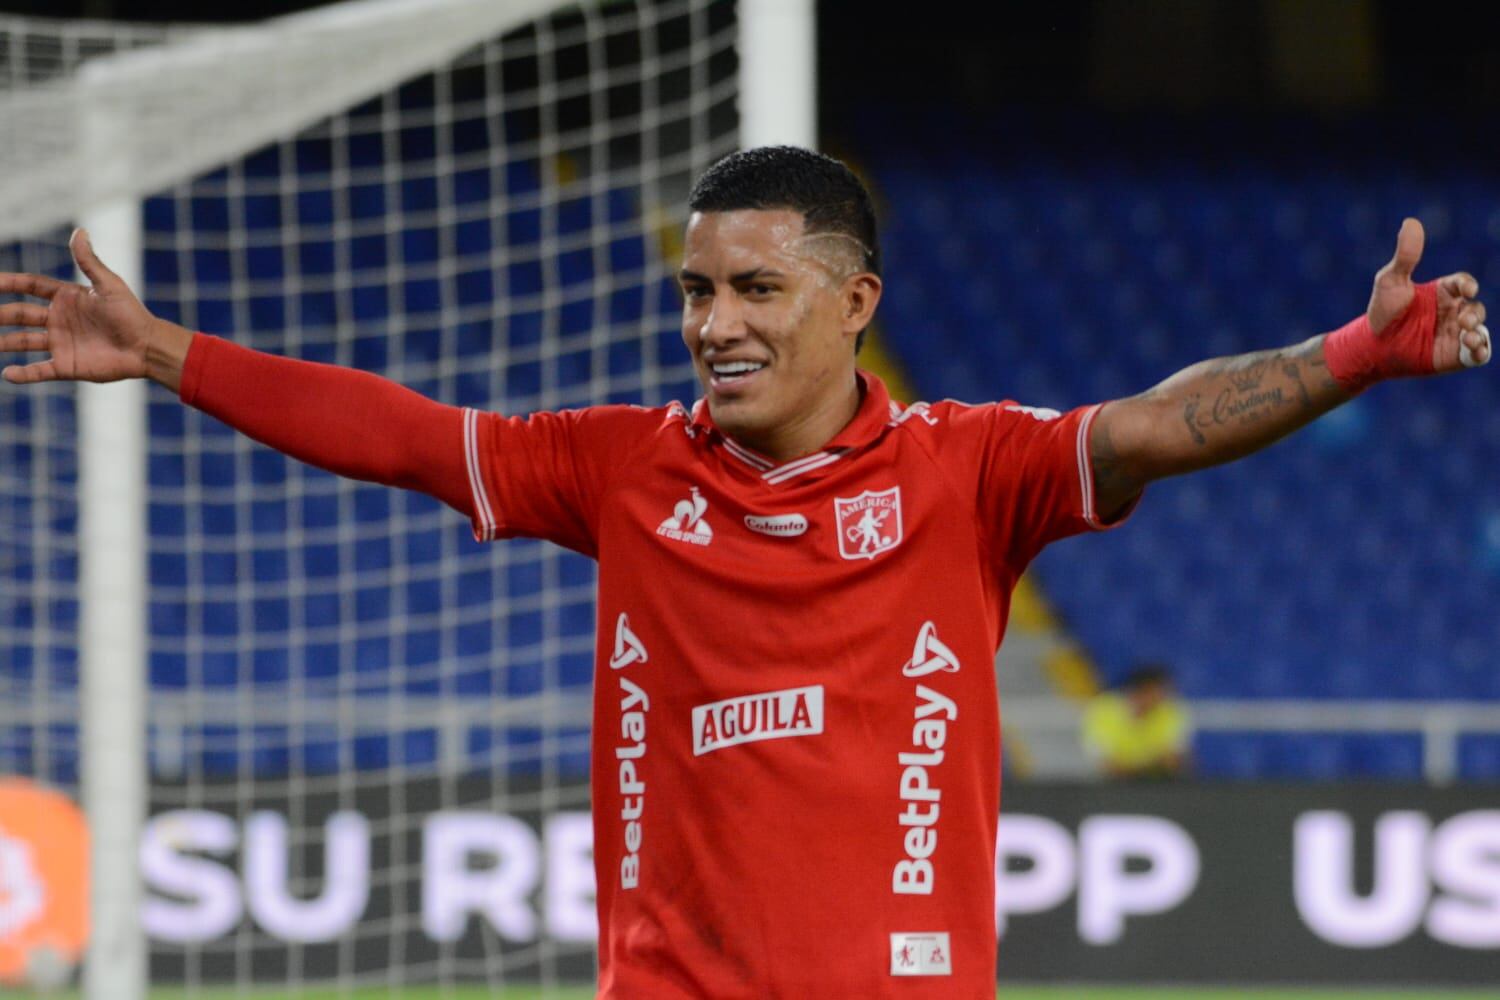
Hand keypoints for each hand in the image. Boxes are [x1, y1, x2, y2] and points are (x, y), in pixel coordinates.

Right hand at [0, 228, 182, 386]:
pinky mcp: (67, 365)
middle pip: (19, 314)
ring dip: (4, 342)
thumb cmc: (131, 314)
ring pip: (22, 341)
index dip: (9, 281)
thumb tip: (79, 231)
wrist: (147, 347)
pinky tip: (8, 374)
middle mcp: (59, 320)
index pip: (30, 286)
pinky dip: (23, 374)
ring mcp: (61, 343)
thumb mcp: (109, 285)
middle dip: (0, 313)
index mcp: (67, 298)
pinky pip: (39, 370)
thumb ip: (89, 261)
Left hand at [1366, 217, 1490, 370]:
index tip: (1466, 289)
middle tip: (1463, 319)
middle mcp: (1452, 311)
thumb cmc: (1382, 311)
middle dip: (1475, 312)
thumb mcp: (1391, 281)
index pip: (1463, 283)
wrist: (1371, 346)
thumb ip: (1405, 256)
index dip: (1467, 284)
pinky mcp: (1454, 355)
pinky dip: (1481, 350)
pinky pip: (1478, 353)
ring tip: (1468, 334)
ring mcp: (1455, 333)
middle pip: (1475, 307)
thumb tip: (1411, 221)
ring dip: (1479, 331)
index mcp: (1442, 291)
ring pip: (1480, 329)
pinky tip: (1473, 347)